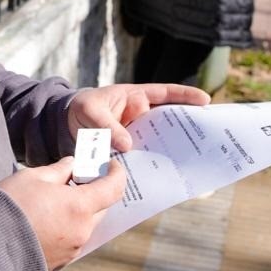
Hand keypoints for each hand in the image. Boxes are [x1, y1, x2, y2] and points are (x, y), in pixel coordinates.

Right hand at [0, 156, 125, 270]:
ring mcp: (73, 247)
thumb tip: (72, 165)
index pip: (114, 188)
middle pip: (102, 207)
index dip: (117, 173)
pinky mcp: (62, 259)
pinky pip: (74, 237)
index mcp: (80, 206)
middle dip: (96, 190)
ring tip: (59, 197)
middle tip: (80, 177)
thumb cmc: (12, 205)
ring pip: (87, 223)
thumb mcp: (34, 176)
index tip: (112, 164)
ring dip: (80, 208)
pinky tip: (50, 216)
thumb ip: (60, 169)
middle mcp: (82, 230)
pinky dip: (69, 224)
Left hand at [68, 84, 210, 152]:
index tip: (205, 100)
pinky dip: (150, 163)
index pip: (165, 94)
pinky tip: (157, 175)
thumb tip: (127, 145)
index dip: (185, 96)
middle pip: (167, 119)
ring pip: (158, 139)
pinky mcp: (129, 150)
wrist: (66, 124)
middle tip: (204, 137)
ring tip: (186, 161)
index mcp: (135, 96)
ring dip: (169, 148)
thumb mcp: (91, 111)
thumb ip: (107, 126)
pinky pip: (144, 155)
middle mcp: (140, 114)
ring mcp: (136, 132)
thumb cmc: (81, 108)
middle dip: (185, 127)